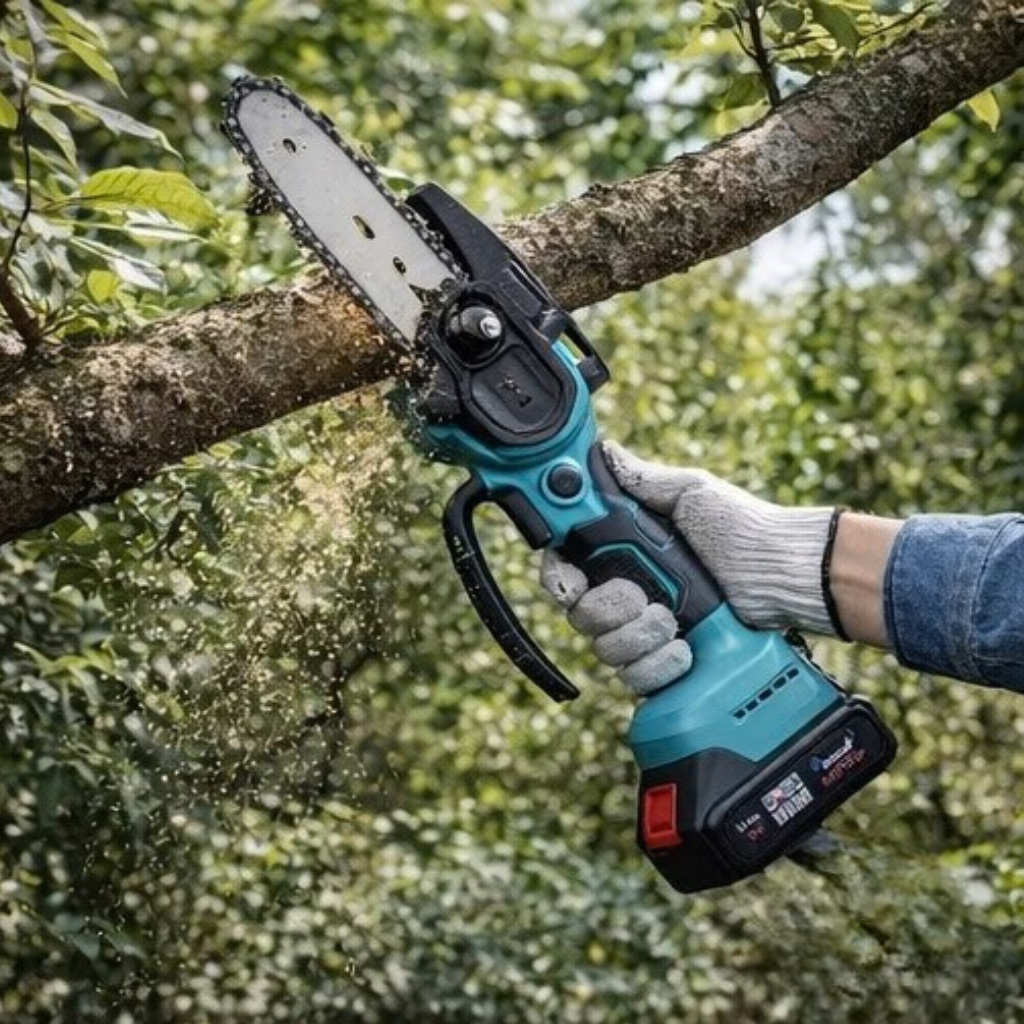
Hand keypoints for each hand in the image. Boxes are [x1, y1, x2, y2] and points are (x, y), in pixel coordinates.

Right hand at [541, 442, 839, 694]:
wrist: (784, 577)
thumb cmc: (743, 530)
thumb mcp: (690, 494)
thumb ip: (641, 479)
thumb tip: (602, 452)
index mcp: (622, 554)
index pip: (564, 572)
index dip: (560, 580)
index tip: (573, 582)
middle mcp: (627, 595)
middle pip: (580, 616)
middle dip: (610, 607)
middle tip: (643, 596)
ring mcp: (644, 632)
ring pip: (605, 649)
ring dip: (640, 634)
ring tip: (675, 620)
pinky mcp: (665, 664)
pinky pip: (637, 677)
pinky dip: (660, 665)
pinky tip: (685, 649)